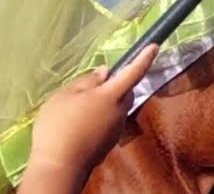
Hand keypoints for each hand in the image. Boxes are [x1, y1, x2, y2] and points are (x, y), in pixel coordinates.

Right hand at [27, 44, 158, 179]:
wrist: (59, 167)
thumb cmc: (60, 125)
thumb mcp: (65, 95)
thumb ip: (87, 81)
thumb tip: (105, 73)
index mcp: (113, 95)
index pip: (134, 71)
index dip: (145, 57)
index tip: (154, 46)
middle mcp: (120, 112)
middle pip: (126, 92)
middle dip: (117, 84)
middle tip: (92, 85)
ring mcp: (116, 130)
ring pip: (116, 108)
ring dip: (105, 103)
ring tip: (77, 107)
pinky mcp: (108, 144)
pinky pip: (107, 123)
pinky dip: (99, 118)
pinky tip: (78, 124)